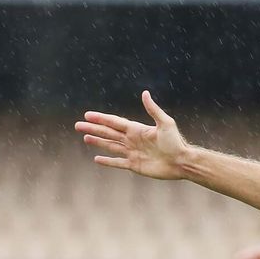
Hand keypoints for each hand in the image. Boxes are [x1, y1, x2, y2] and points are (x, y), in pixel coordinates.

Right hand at [75, 91, 190, 179]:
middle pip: (108, 133)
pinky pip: (118, 163)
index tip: (87, 115)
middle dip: (93, 129)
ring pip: (110, 146)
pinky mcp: (135, 165)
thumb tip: (145, 93)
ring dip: (98, 142)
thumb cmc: (175, 142)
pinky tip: (97, 159)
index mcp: (137, 129)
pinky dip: (108, 161)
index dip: (101, 119)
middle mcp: (132, 140)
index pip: (114, 122)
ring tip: (85, 138)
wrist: (181, 162)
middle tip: (77, 125)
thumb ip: (153, 109)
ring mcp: (133, 153)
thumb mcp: (165, 123)